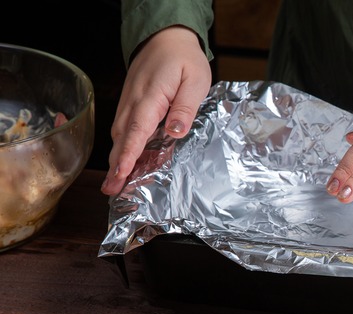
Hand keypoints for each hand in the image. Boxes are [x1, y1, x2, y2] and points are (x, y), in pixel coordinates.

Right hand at [101, 26, 211, 195]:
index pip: (136, 131)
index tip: (121, 174)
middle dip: (116, 166)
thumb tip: (175, 132)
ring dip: (118, 160)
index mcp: (150, 99)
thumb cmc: (183, 59)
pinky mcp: (131, 105)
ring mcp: (129, 104)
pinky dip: (123, 147)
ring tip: (115, 184)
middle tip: (111, 191)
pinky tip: (126, 163)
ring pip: (121, 136)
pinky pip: (125, 129)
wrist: (166, 38)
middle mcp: (134, 103)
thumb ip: (185, 107)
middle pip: (122, 139)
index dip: (128, 155)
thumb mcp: (195, 80)